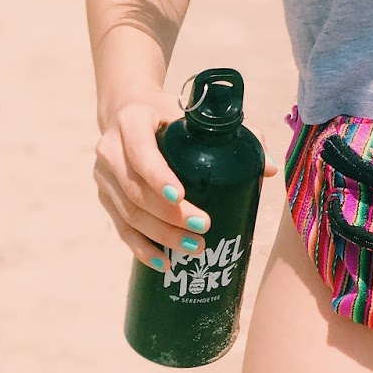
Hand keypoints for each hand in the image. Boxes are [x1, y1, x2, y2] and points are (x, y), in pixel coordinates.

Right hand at [95, 93, 278, 270]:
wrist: (127, 109)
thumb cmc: (169, 112)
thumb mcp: (194, 112)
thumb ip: (235, 132)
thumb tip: (268, 169)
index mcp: (131, 121)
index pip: (141, 151)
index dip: (159, 176)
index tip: (182, 196)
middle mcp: (110, 149)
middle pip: (137, 190)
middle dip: (170, 214)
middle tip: (203, 228)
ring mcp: (104, 176)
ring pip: (129, 213)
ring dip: (160, 235)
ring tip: (193, 248)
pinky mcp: (104, 197)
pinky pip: (121, 228)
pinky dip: (141, 248)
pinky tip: (163, 263)